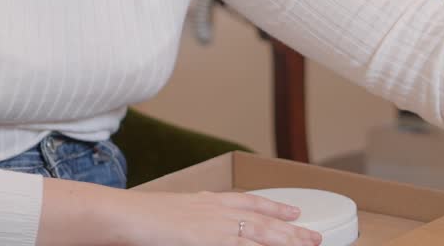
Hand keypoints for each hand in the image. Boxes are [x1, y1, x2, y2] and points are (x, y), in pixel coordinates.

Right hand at [113, 190, 323, 245]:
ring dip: (286, 242)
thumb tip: (198, 227)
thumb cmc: (141, 217)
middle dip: (291, 229)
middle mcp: (216, 211)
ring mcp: (215, 228)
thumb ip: (193, 218)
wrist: (127, 216)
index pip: (249, 202)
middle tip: (315, 236)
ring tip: (310, 244)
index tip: (294, 210)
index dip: (274, 206)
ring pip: (260, 235)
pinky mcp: (209, 242)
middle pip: (262, 220)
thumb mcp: (173, 212)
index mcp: (207, 201)